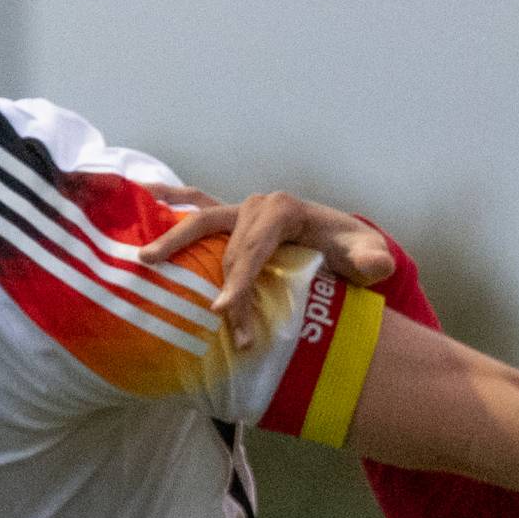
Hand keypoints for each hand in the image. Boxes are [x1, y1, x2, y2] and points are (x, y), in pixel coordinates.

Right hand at [132, 190, 397, 348]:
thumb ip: (373, 260)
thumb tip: (377, 266)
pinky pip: (194, 207)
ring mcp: (239, 209)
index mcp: (284, 210)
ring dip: (172, 239)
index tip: (225, 310)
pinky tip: (141, 197)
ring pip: (200, 222)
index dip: (240, 280)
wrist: (341, 240)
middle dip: (222, 287)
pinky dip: (168, 201)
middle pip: (228, 249)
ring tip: (145, 260)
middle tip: (215, 320)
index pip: (255, 248)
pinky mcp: (229, 219)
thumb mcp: (368, 256)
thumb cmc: (351, 250)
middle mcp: (257, 205)